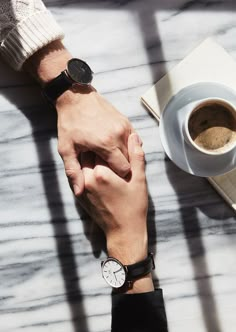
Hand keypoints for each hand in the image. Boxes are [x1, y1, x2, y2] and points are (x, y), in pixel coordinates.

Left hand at [24, 40, 132, 195]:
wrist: (76, 97)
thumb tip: (80, 192)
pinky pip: (133, 139)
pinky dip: (128, 146)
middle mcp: (119, 135)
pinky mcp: (126, 121)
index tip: (111, 177)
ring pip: (133, 150)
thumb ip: (73, 171)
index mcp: (106, 144)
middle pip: (130, 161)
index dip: (118, 176)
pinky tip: (116, 148)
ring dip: (125, 157)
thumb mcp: (66, 149)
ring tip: (112, 158)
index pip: (124, 169)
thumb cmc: (70, 124)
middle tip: (110, 169)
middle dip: (122, 168)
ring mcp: (124, 127)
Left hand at [79, 133, 153, 292]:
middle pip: (90, 154)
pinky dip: (87, 168)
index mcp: (103, 173)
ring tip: (100, 150)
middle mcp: (88, 178)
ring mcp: (82, 187)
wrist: (123, 232)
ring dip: (91, 156)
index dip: (108, 140)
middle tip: (104, 139)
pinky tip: (96, 165)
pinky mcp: (80, 195)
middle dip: (98, 146)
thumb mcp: (139, 180)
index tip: (111, 133)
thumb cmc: (134, 207)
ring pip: (84, 163)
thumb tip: (134, 137)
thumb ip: (136, 156)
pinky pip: (81, 175)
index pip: (102, 147)